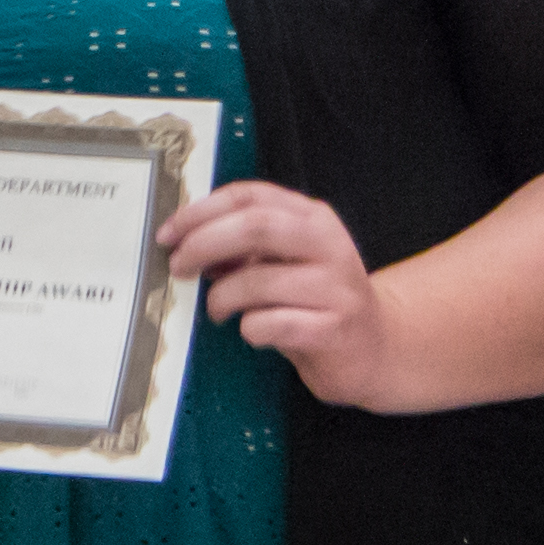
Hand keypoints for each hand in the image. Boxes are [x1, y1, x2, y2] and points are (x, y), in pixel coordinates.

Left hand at [161, 180, 400, 407]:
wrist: (375, 347)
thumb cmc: (314, 301)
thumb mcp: (283, 262)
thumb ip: (244, 246)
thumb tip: (185, 241)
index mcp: (312, 217)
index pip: (250, 197)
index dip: (201, 211)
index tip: (168, 233)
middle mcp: (329, 244)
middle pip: (256, 226)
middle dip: (205, 244)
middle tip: (179, 267)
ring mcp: (337, 287)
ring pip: (259, 280)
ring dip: (223, 297)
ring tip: (217, 309)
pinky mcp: (335, 329)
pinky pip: (272, 324)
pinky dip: (250, 329)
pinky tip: (254, 331)